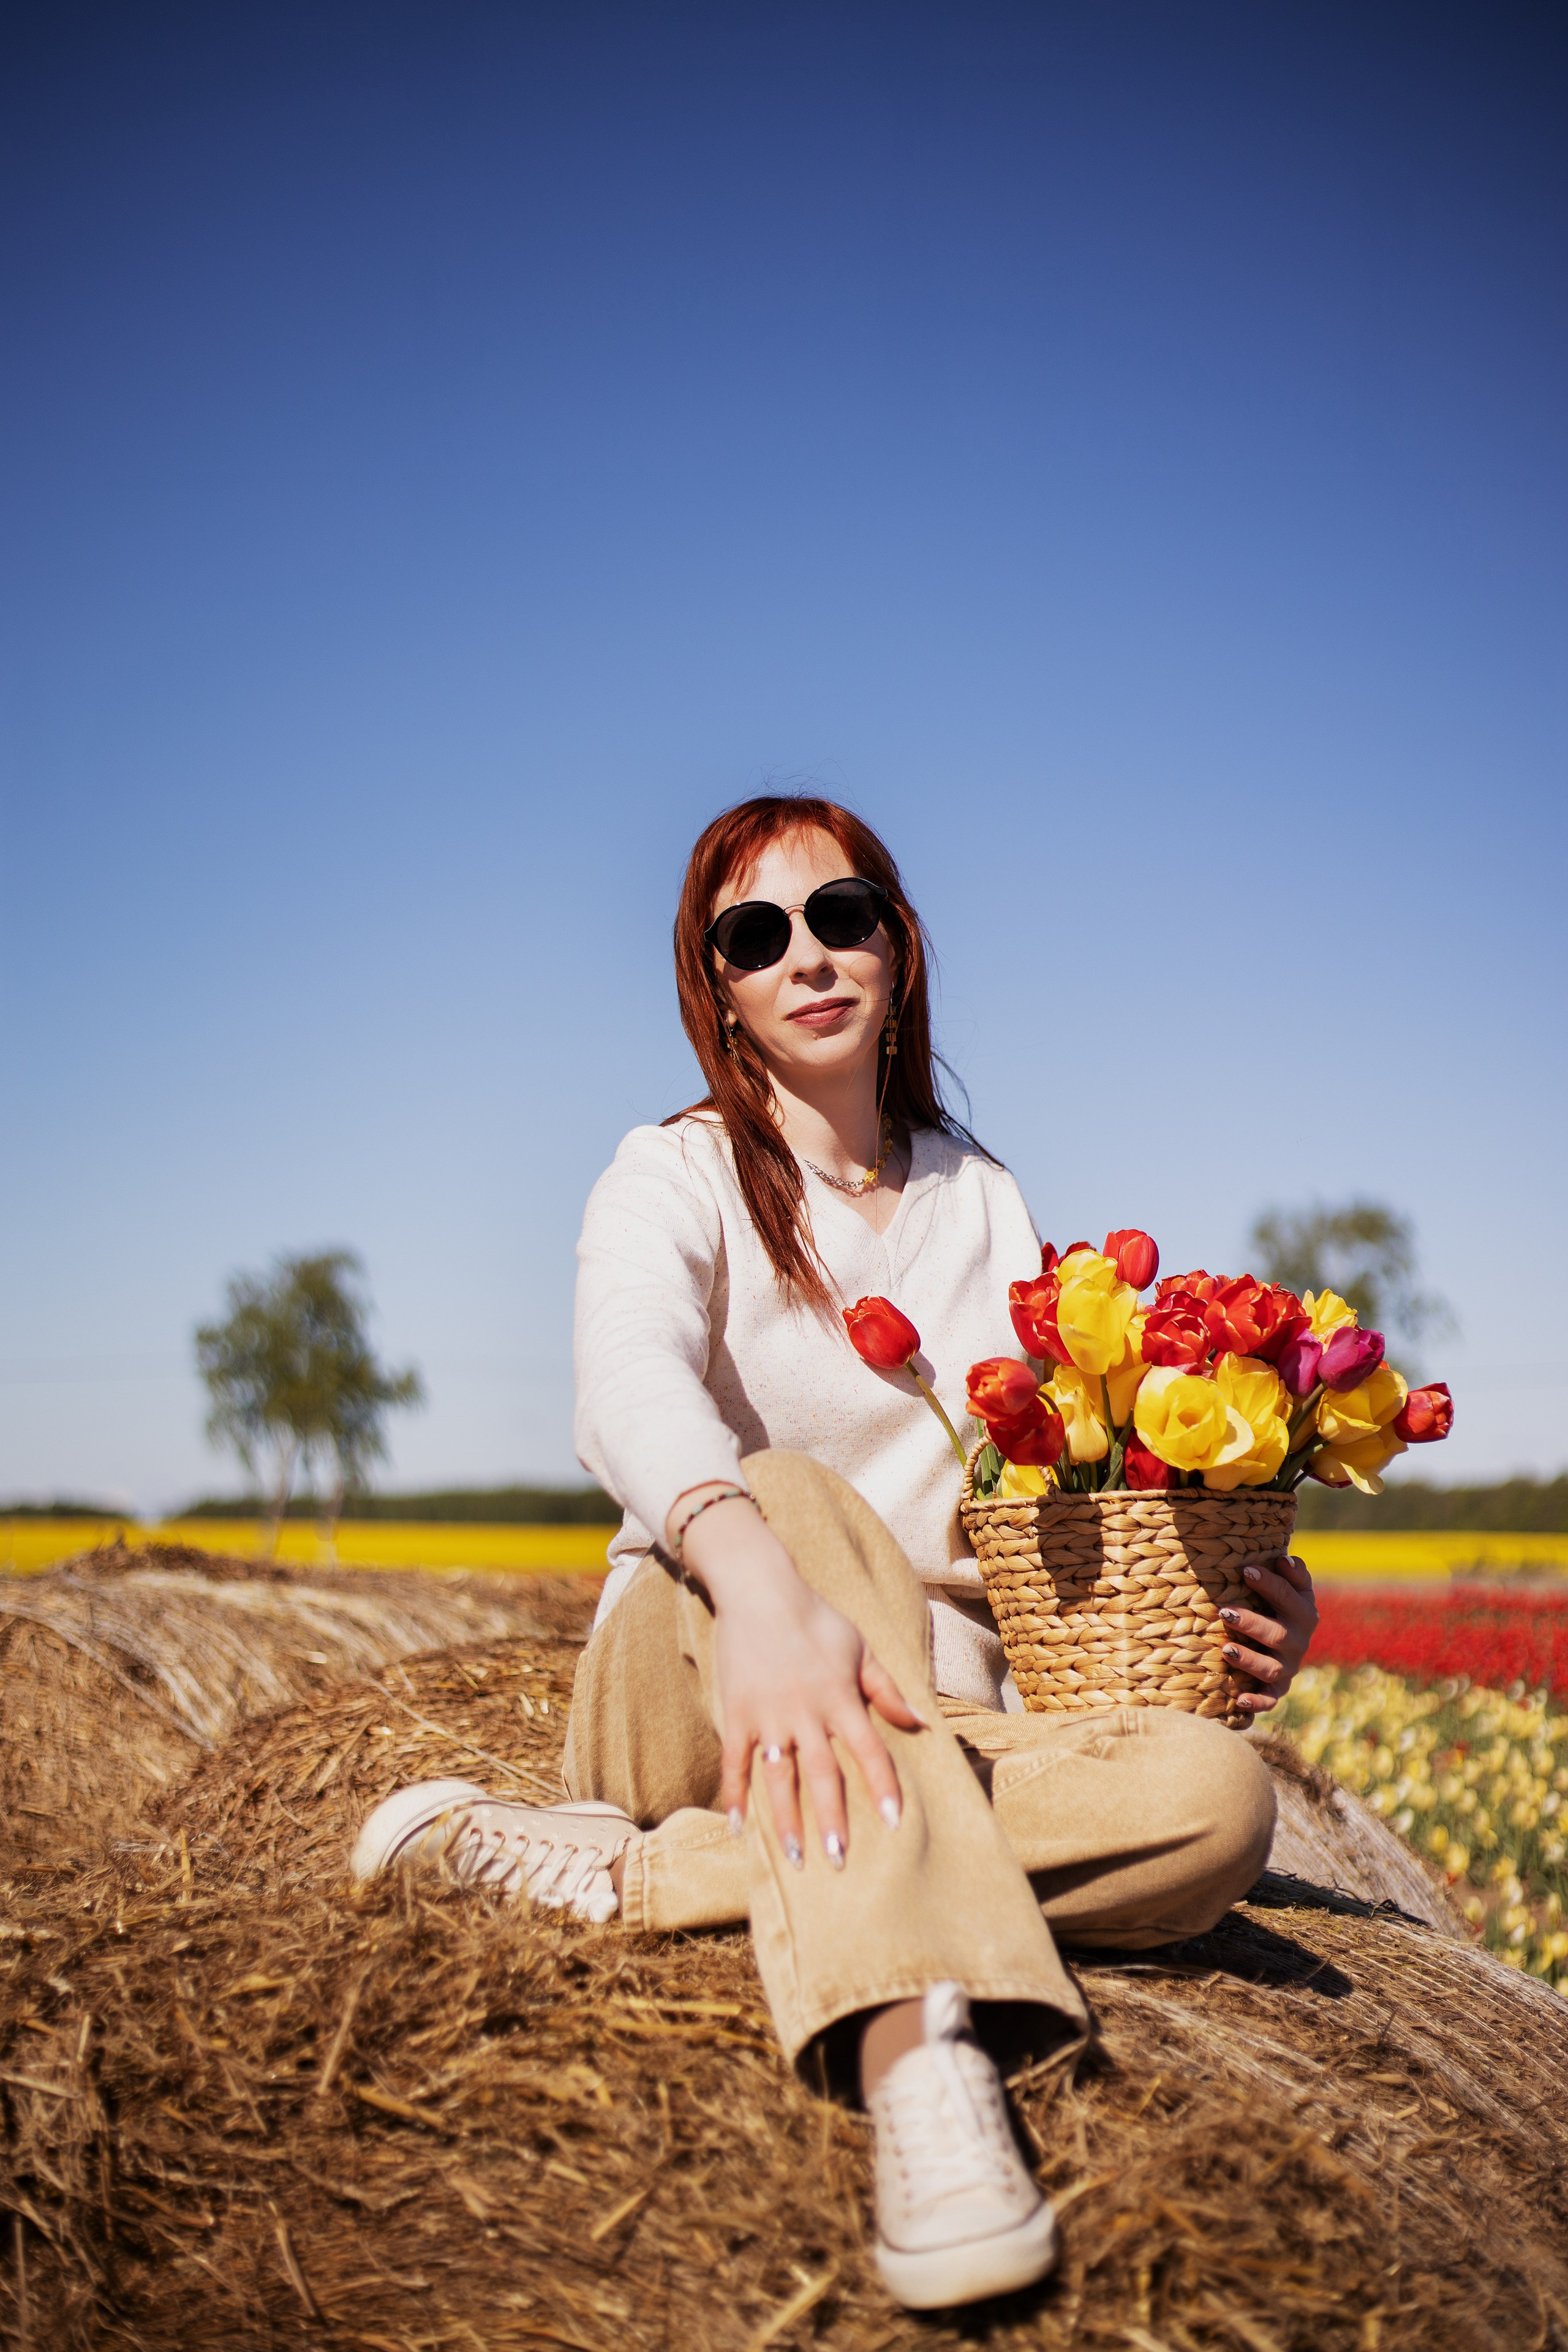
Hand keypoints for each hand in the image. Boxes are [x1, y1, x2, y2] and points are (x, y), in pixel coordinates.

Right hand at [673, 1491, 923, 1866]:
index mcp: (840, 1697)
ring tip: (794, 1859)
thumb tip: (921, 1724)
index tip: (896, 1823)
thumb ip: (887, 1690)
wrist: (759, 1590)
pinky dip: (734, 1795)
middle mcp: (805, 1712)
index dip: (883, 1787)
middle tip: (839, 1862)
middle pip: (822, 1775)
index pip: (868, 1751)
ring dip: (785, 1820)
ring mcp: (768, 1715)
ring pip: (778, 1778)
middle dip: (831, 1820)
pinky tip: (737, 1828)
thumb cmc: (816, 1619)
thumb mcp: (860, 1648)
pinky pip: (735, 1761)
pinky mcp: (736, 1713)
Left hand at [1218, 1552, 1318, 1716]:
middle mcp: (1298, 1642)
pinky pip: (1269, 1700)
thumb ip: (1292, 1572)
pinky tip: (1239, 1700)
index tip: (1245, 1570)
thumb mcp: (1291, 1586)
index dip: (1269, 1583)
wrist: (1283, 1639)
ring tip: (1224, 1649)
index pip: (1289, 1597)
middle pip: (1278, 1635)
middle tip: (1224, 1611)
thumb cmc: (1278, 1603)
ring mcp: (1287, 1667)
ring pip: (1271, 1669)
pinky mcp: (1276, 1688)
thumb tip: (1285, 1559)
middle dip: (1251, 1623)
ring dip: (1248, 1660)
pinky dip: (1257, 1702)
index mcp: (1304, 1612)